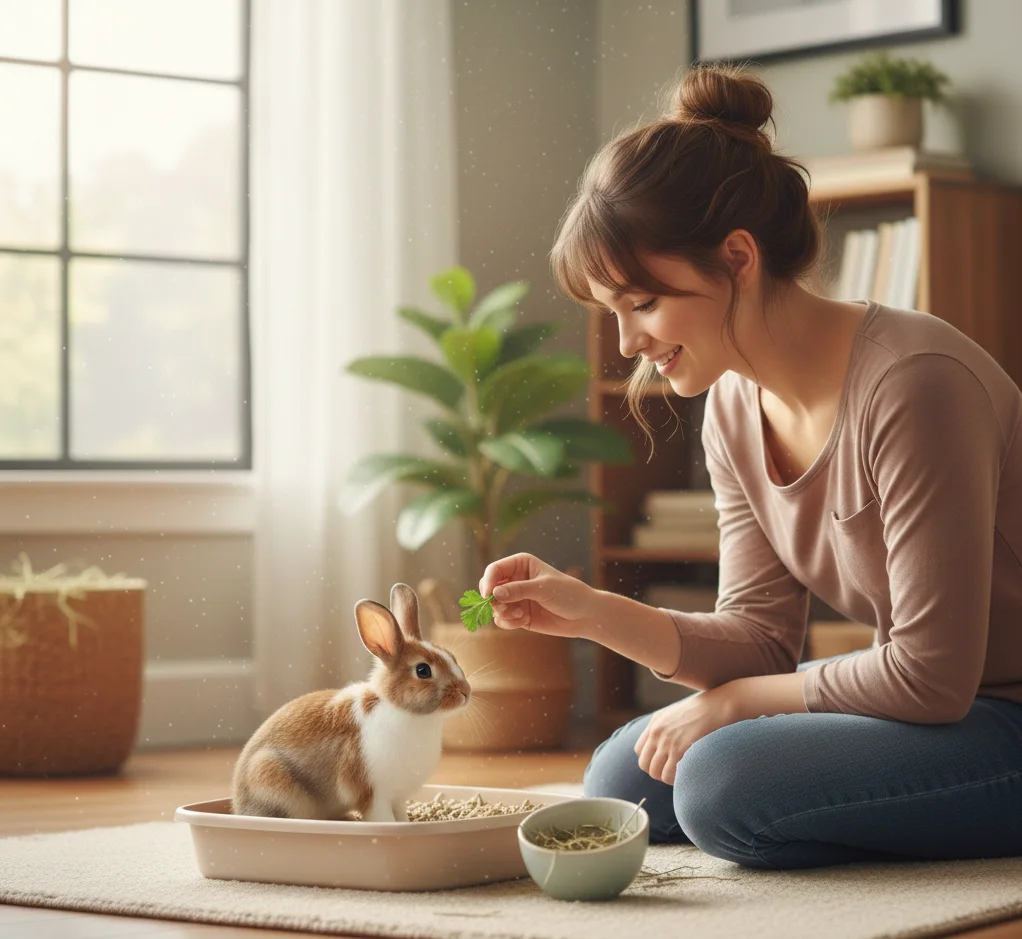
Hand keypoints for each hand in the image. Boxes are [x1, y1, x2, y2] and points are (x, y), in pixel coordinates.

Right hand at [478, 553, 594, 638]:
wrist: (584, 615)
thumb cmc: (568, 594)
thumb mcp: (544, 588)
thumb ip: (518, 590)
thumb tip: (494, 594)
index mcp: (520, 564)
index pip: (495, 570)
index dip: (488, 581)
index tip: (488, 596)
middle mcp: (515, 580)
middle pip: (489, 588)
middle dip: (493, 600)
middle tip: (503, 608)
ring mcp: (516, 598)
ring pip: (494, 606)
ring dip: (502, 613)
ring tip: (519, 615)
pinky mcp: (518, 615)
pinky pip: (502, 620)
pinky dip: (508, 622)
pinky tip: (523, 621)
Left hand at [635, 685, 742, 785]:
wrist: (718, 706)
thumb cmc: (704, 712)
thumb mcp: (677, 714)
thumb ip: (666, 728)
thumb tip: (665, 747)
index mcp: (655, 722)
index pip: (639, 750)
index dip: (650, 760)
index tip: (663, 763)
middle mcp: (657, 731)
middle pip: (645, 764)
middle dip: (657, 771)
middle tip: (672, 772)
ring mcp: (666, 741)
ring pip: (656, 772)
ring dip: (666, 778)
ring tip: (680, 776)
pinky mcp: (679, 749)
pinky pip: (668, 775)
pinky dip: (675, 781)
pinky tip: (685, 777)